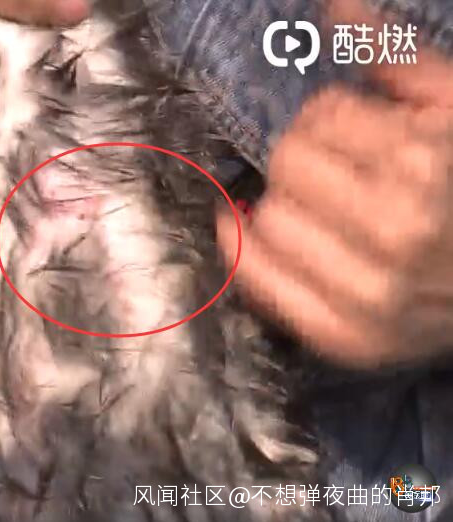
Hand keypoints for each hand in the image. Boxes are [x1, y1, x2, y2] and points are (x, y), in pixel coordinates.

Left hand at [217, 0, 452, 367]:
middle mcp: (396, 233)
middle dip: (305, 158)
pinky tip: (255, 231)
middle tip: (336, 168)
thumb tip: (334, 2)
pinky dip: (246, 251)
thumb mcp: (452, 109)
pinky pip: (258, 285)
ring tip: (322, 207)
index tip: (349, 128)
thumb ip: (390, 57)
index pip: (314, 123)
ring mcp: (371, 295)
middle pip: (285, 168)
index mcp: (426, 165)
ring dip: (283, 205)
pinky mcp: (349, 340)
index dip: (329, 119)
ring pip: (266, 223)